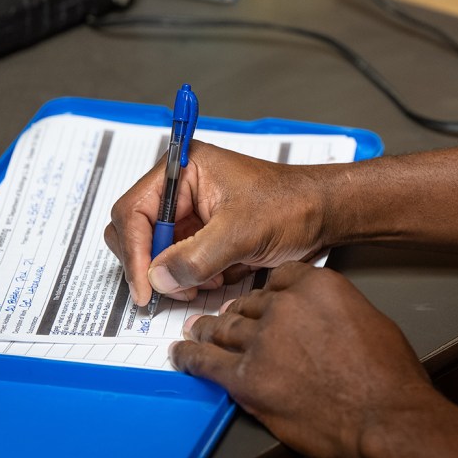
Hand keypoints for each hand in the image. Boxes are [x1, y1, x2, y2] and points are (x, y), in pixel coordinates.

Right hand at [103, 140, 327, 305]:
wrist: (323, 215)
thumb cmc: (292, 206)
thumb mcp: (242, 232)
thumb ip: (196, 257)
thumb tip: (157, 277)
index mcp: (184, 169)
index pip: (134, 211)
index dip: (135, 252)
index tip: (146, 287)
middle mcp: (182, 189)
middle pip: (137, 232)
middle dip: (156, 265)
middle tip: (179, 287)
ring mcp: (191, 213)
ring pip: (157, 253)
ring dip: (177, 274)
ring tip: (209, 280)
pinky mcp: (202, 234)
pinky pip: (179, 264)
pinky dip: (192, 278)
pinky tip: (220, 276)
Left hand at [172, 262, 436, 457]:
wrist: (384, 415)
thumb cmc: (387, 376)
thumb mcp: (367, 320)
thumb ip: (333, 310)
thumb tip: (318, 321)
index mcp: (317, 285)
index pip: (278, 278)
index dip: (267, 293)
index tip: (262, 300)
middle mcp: (285, 306)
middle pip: (248, 304)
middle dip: (237, 314)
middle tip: (225, 319)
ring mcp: (262, 341)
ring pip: (223, 328)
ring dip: (209, 331)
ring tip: (198, 332)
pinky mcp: (246, 377)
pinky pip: (206, 362)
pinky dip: (190, 357)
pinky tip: (182, 354)